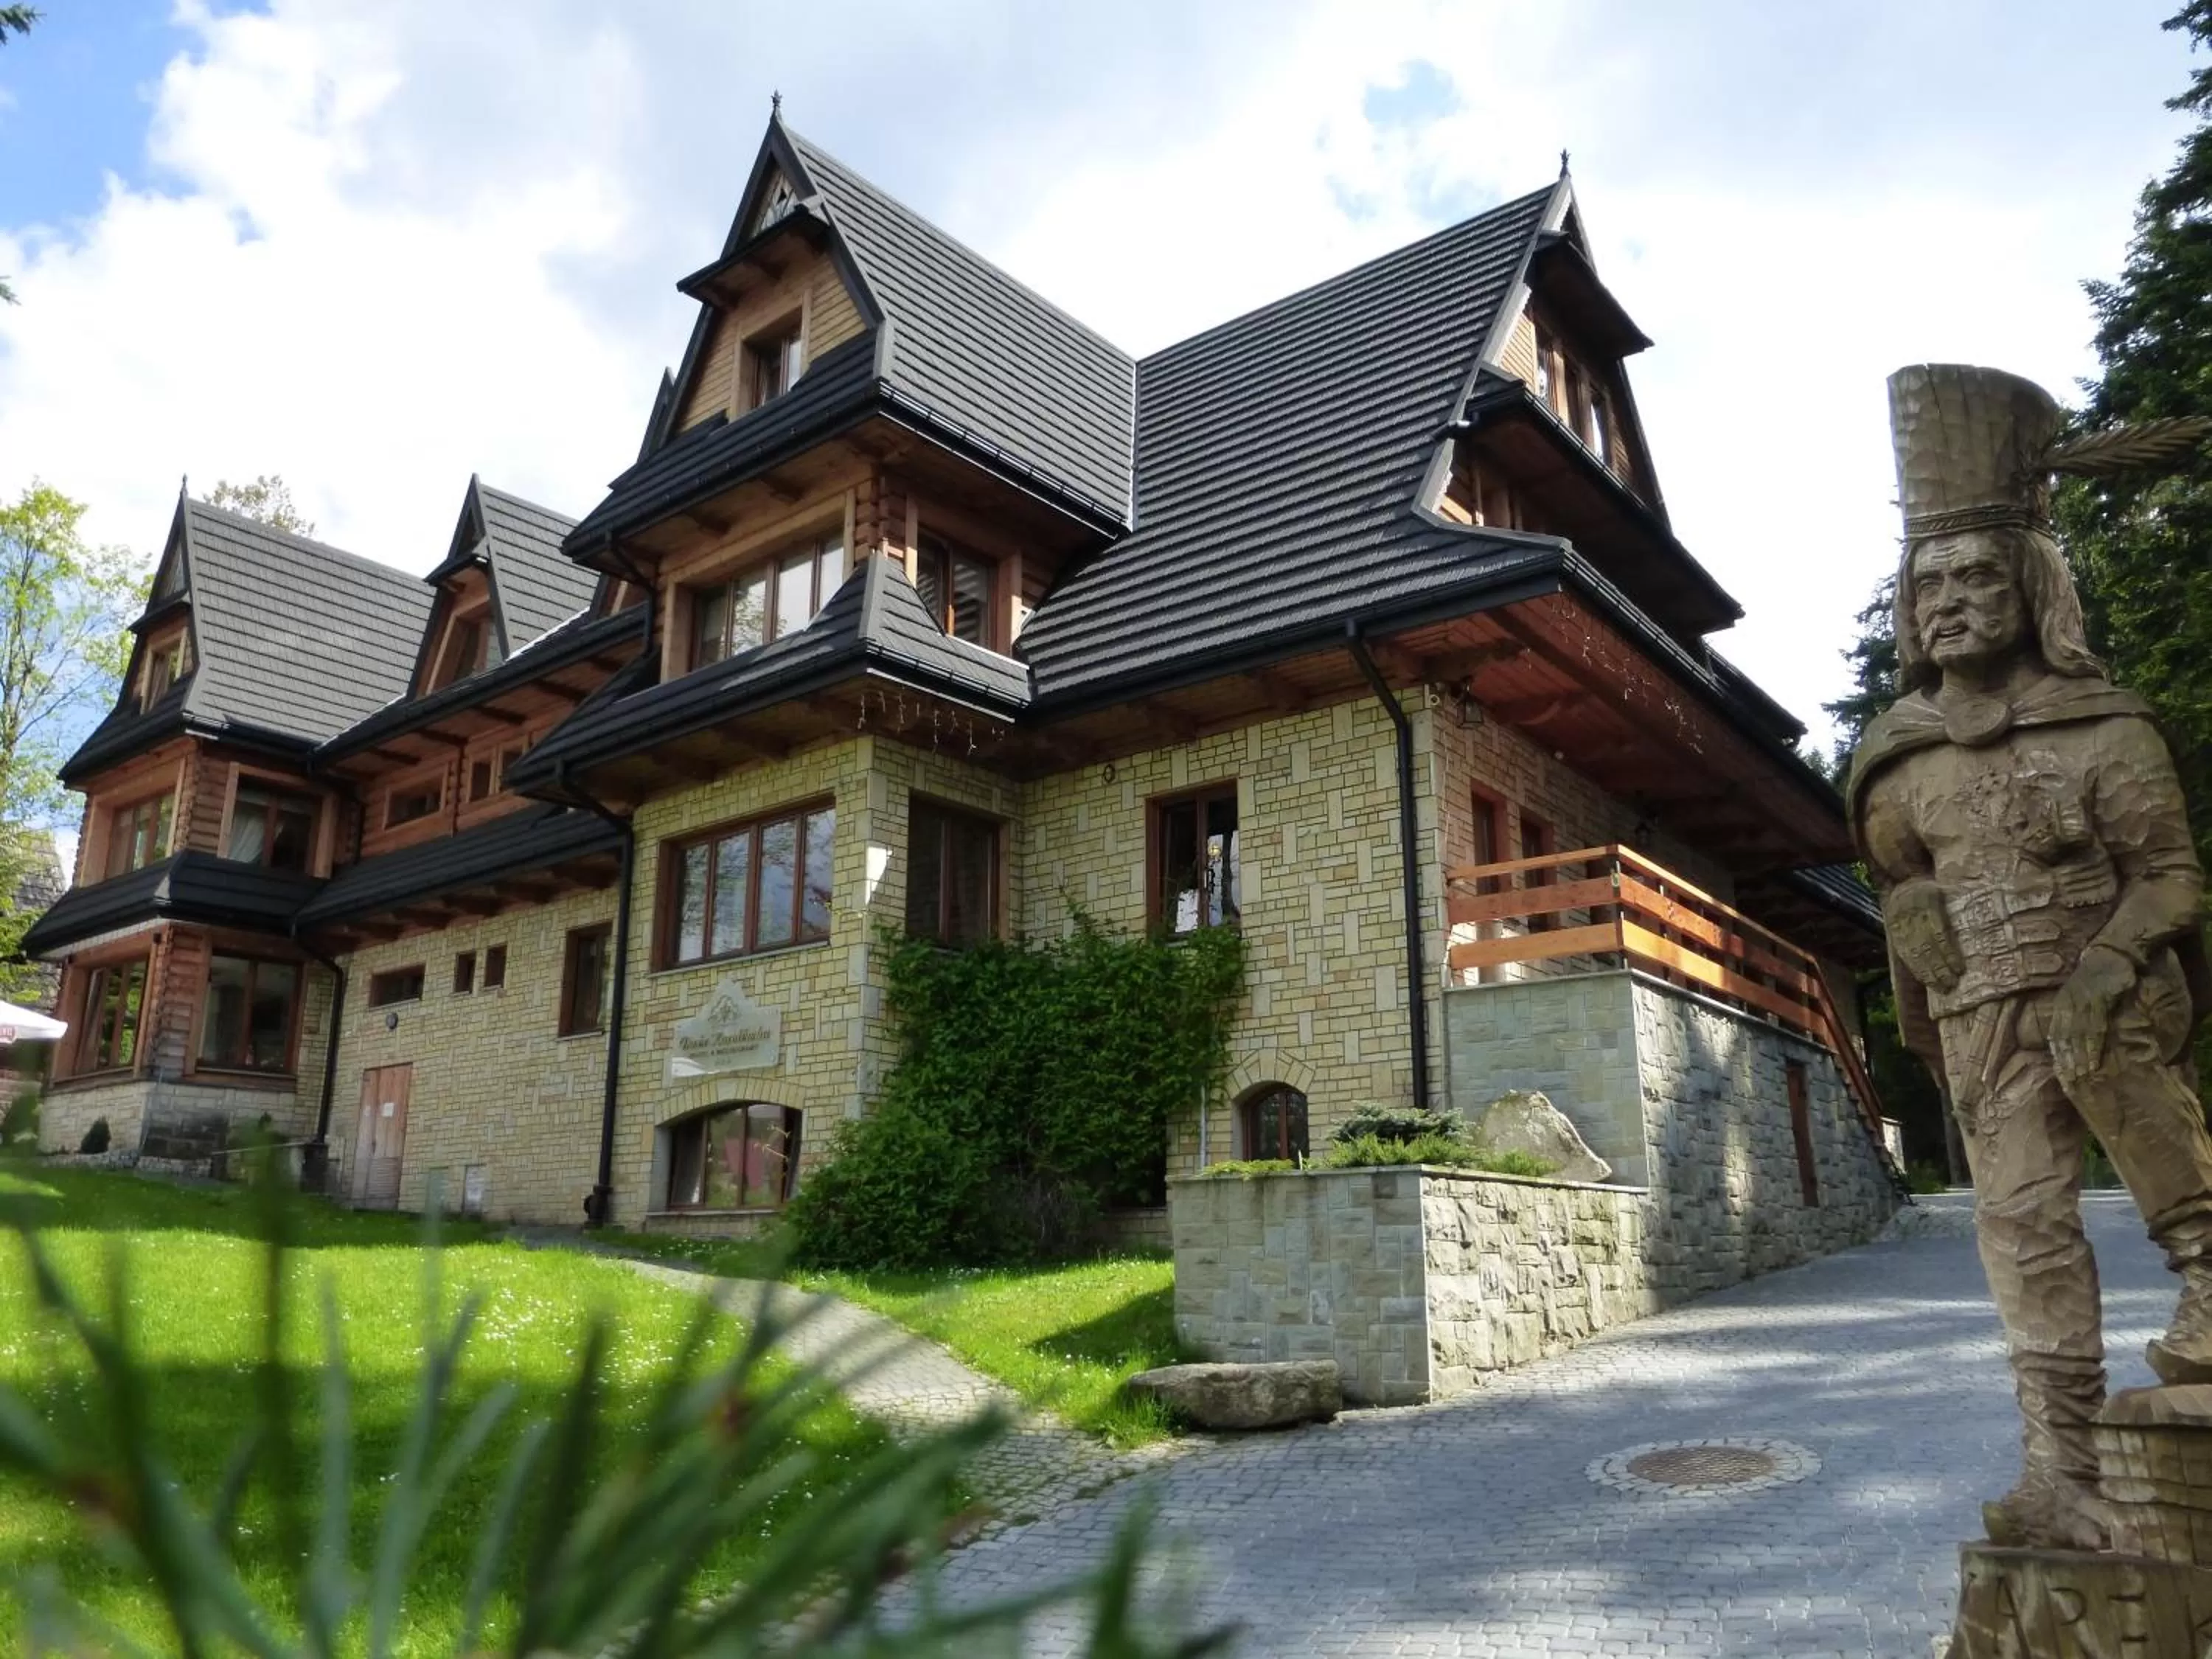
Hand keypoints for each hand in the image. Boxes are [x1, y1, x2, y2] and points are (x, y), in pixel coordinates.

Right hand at [1886, 878, 1962, 990]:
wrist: (1902, 887)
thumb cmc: (1930, 890)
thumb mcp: (1944, 888)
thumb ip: (1961, 897)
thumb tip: (1986, 900)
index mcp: (1927, 905)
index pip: (1939, 934)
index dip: (1949, 952)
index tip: (1960, 968)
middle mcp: (1913, 919)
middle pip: (1927, 947)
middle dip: (1940, 968)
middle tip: (1953, 983)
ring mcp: (1902, 930)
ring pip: (1916, 954)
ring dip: (1929, 973)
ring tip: (1943, 987)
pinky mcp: (1896, 938)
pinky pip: (1906, 956)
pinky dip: (1917, 970)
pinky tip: (1927, 981)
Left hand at [2051, 946, 2135, 1084]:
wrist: (2113, 951)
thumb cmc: (2099, 974)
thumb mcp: (2082, 993)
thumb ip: (2078, 1012)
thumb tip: (2076, 1034)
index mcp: (2062, 1003)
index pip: (2055, 1034)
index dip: (2057, 1054)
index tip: (2060, 1072)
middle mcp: (2068, 1003)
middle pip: (2064, 1038)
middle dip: (2066, 1061)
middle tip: (2069, 1082)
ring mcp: (2082, 1002)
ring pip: (2077, 1036)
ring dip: (2079, 1058)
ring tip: (2081, 1077)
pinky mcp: (2099, 1000)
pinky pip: (2094, 1028)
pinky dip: (2093, 1046)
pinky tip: (2094, 1060)